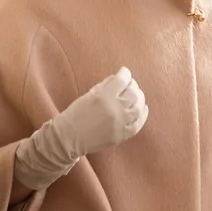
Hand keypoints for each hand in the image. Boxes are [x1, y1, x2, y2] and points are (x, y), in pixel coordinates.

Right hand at [14, 68, 148, 192]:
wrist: (69, 137)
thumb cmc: (76, 114)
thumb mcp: (88, 94)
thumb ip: (105, 85)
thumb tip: (119, 78)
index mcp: (103, 96)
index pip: (122, 80)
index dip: (125, 74)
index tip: (124, 73)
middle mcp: (114, 108)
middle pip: (133, 93)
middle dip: (133, 85)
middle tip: (130, 85)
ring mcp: (120, 123)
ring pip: (138, 106)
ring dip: (139, 98)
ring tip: (136, 96)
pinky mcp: (122, 134)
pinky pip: (138, 123)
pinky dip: (142, 114)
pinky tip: (142, 109)